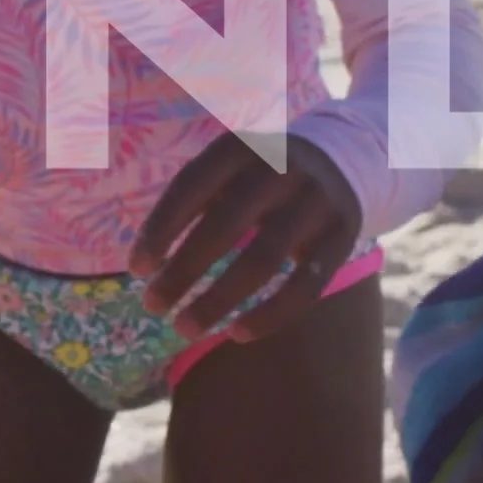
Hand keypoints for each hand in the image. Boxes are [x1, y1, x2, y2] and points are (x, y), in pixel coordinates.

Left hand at [130, 133, 362, 342]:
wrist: (345, 157)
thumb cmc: (262, 174)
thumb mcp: (230, 166)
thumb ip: (193, 201)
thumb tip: (146, 264)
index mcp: (241, 147)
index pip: (192, 186)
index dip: (162, 227)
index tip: (137, 269)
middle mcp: (281, 169)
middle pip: (225, 225)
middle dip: (184, 271)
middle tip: (151, 307)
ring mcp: (316, 202)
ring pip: (264, 259)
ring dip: (218, 299)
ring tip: (183, 329)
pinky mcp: (343, 235)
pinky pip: (307, 285)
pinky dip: (270, 314)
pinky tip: (236, 335)